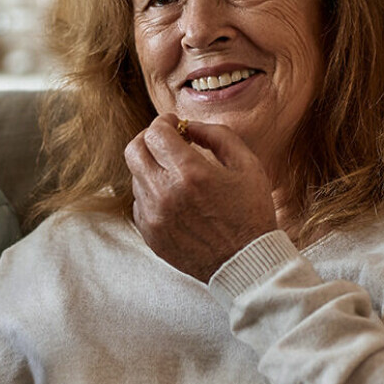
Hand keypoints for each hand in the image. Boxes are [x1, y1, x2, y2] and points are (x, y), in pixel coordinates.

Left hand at [124, 113, 277, 281]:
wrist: (246, 262)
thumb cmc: (251, 212)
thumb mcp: (247, 164)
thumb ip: (217, 135)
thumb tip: (188, 126)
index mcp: (190, 173)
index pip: (156, 133)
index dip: (163, 122)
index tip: (173, 123)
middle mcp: (165, 193)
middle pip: (133, 150)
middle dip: (148, 139)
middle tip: (165, 141)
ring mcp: (153, 215)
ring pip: (136, 176)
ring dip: (152, 167)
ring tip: (177, 174)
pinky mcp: (149, 233)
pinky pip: (139, 202)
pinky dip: (152, 193)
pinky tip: (174, 198)